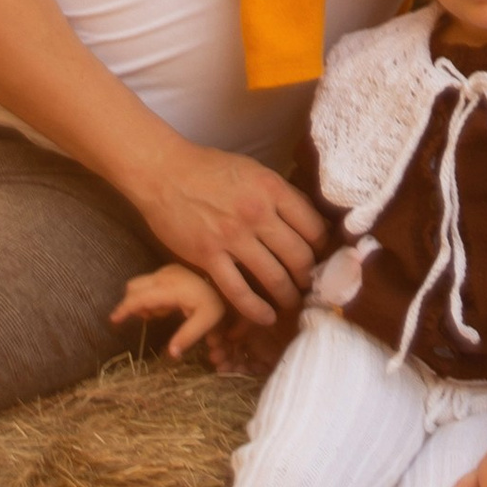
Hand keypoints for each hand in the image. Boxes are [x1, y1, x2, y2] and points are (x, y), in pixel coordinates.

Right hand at [115, 263, 233, 360]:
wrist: (226, 283)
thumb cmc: (216, 303)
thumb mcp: (206, 321)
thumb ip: (187, 336)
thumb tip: (170, 354)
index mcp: (171, 288)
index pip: (140, 296)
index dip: (125, 308)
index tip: (113, 320)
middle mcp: (165, 275)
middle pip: (134, 288)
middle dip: (133, 305)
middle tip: (149, 319)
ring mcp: (166, 270)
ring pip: (139, 285)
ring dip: (141, 301)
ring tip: (161, 314)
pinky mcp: (169, 270)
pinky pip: (148, 283)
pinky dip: (149, 297)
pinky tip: (165, 307)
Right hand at [131, 141, 324, 330]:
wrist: (164, 173)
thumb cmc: (210, 169)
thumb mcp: (254, 171)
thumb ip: (280, 196)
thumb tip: (311, 220)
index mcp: (272, 189)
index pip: (313, 227)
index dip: (322, 249)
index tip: (321, 259)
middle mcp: (256, 214)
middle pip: (299, 257)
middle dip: (309, 277)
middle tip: (309, 285)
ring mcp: (232, 237)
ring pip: (274, 279)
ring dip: (288, 297)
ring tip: (291, 302)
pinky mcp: (208, 257)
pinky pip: (239, 292)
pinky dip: (257, 310)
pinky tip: (266, 317)